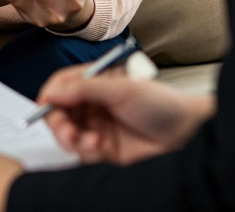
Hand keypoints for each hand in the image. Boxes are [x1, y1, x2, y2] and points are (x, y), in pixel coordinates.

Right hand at [39, 64, 214, 164]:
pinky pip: (83, 152)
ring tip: (92, 142)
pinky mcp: (105, 149)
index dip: (49, 96)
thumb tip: (52, 92)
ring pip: (68, 135)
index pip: (59, 86)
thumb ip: (83, 89)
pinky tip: (100, 148)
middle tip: (68, 133)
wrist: (189, 131)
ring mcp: (97, 126)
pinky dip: (85, 151)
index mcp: (91, 82)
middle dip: (59, 124)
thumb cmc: (159, 100)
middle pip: (58, 113)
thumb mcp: (119, 88)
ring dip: (73, 140)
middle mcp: (91, 104)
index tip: (45, 108)